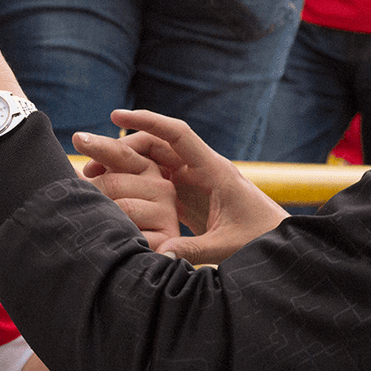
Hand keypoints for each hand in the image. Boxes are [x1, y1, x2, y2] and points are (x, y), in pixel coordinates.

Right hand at [75, 108, 287, 263]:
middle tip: (88, 159)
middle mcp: (202, 171)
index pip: (177, 135)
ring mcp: (195, 184)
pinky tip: (111, 195)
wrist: (281, 244)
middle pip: (157, 147)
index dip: (148, 121)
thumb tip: (160, 255)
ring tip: (93, 178)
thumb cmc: (263, 239)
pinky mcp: (191, 199)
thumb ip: (195, 250)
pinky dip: (134, 185)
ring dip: (125, 167)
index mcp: (214, 170)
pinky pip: (157, 185)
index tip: (115, 115)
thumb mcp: (229, 246)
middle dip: (122, 147)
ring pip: (154, 165)